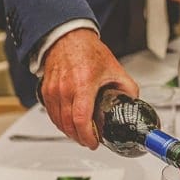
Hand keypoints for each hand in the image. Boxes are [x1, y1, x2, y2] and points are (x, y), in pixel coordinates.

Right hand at [39, 29, 138, 147]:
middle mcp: (65, 88)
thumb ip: (127, 88)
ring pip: (58, 121)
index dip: (87, 135)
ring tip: (81, 135)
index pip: (81, 118)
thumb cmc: (88, 51)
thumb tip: (134, 103)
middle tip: (89, 141)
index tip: (94, 142)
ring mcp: (53, 90)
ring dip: (69, 132)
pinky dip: (60, 123)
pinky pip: (51, 114)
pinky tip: (69, 125)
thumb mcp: (115, 69)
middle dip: (80, 138)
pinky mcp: (46, 91)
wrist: (68, 37)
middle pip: (68, 124)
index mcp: (84, 83)